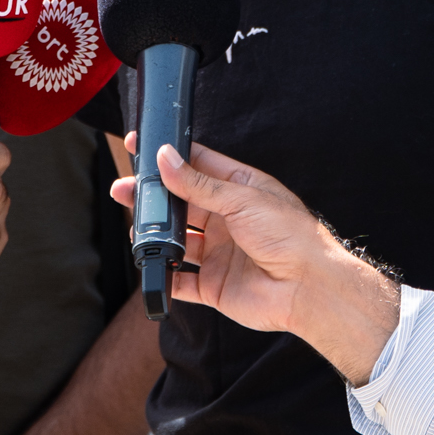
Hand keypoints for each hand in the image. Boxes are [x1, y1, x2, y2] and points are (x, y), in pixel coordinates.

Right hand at [110, 139, 397, 384]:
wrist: (308, 287)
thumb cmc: (290, 235)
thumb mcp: (242, 198)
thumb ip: (199, 184)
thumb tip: (166, 159)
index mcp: (239, 189)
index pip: (197, 166)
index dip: (169, 157)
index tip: (142, 147)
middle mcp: (227, 219)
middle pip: (180, 203)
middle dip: (153, 197)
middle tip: (125, 190)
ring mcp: (219, 252)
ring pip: (176, 240)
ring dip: (155, 235)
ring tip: (136, 228)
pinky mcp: (213, 284)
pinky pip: (181, 281)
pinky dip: (164, 275)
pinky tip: (151, 266)